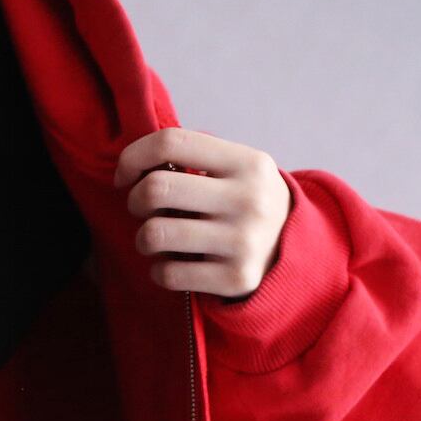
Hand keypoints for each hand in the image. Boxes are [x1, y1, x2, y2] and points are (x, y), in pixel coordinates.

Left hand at [112, 127, 290, 300]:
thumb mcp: (237, 169)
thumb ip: (193, 158)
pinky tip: (172, 264)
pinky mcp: (235, 278)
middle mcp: (248, 199)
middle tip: (142, 209)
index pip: (171, 142)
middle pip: (155, 190)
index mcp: (247, 162)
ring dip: (143, 239)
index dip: (133, 157)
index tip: (125, 176)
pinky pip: (167, 274)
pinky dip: (159, 270)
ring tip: (157, 238)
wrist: (295, 250)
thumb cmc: (245, 202)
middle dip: (134, 200)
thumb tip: (133, 164)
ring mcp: (243, 241)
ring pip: (154, 234)